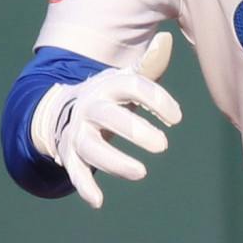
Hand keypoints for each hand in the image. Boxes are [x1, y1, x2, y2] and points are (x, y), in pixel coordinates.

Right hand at [33, 33, 180, 209]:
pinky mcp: (70, 154)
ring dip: (114, 161)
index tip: (177, 118)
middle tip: (163, 146)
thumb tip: (166, 40)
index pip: (132, 86)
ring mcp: (78, 132)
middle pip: (109, 117)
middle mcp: (90, 107)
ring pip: (91, 147)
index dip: (155, 99)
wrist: (66, 109)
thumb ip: (148, 66)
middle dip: (134, 130)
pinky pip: (75, 171)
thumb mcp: (127, 79)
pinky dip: (84, 186)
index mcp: (108, 85)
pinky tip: (99, 201)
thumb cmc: (111, 97)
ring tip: (141, 173)